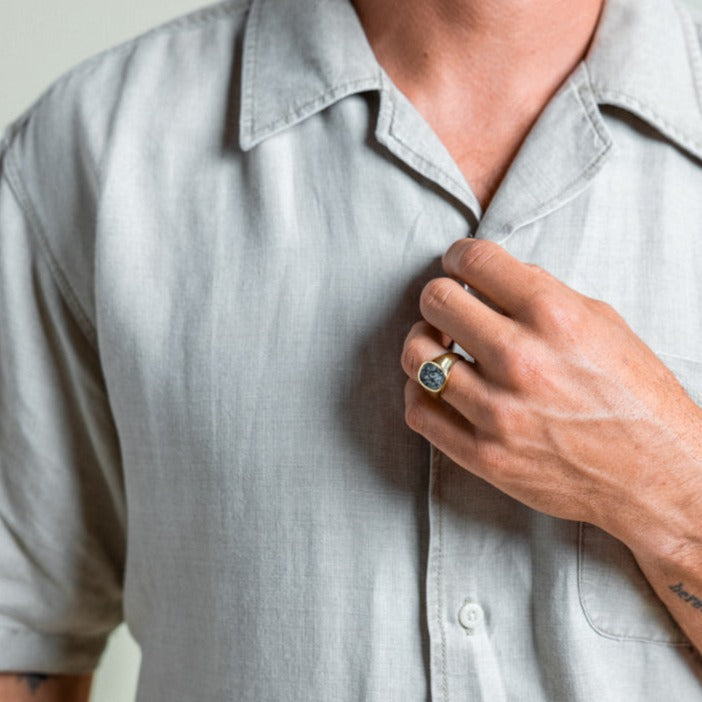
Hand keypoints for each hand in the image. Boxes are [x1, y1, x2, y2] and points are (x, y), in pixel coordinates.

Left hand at [401, 237, 701, 559]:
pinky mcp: (484, 455)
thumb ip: (543, 294)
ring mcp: (498, 412)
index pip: (475, 260)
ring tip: (440, 346)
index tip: (457, 264)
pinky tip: (438, 385)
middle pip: (436, 302)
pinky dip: (419, 390)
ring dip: (423, 343)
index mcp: (555, 316)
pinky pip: (418, 410)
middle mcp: (521, 360)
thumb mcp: (603, 324)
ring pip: (417, 355)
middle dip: (439, 297)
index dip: (458, 255)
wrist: (656, 476)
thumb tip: (489, 278)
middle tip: (449, 307)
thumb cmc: (635, 396)